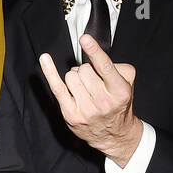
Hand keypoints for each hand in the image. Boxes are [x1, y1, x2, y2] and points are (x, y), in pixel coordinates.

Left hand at [39, 35, 141, 166]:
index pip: (104, 67)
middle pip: (84, 70)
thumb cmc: (118, 104)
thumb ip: (118, 66)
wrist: (113, 134)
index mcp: (119, 91)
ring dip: (76, 77)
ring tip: (84, 88)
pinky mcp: (71, 114)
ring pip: (71, 76)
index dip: (94, 51)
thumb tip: (96, 56)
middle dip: (87, 70)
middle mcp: (103, 102)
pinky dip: (50, 73)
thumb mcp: (128, 84)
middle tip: (93, 82)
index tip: (85, 38)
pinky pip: (57, 88)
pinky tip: (45, 60)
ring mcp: (85, 110)